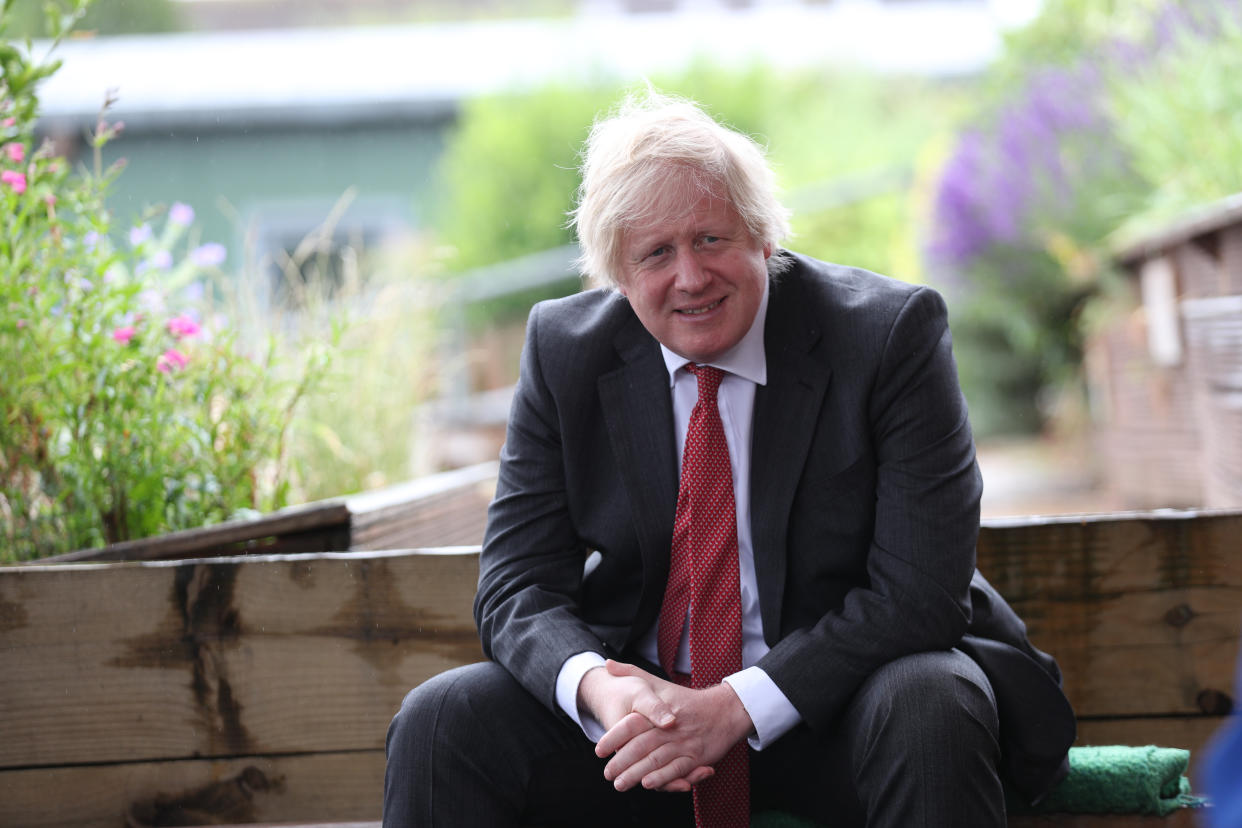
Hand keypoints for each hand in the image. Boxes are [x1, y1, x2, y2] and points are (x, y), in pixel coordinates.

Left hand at [593, 660, 752, 792]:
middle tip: (607, 774)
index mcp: (658, 709)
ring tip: (620, 783)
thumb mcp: (658, 683)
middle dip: (622, 762)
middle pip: (641, 746)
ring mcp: (684, 742)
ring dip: (636, 774)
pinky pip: (678, 769)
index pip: (632, 725)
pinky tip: (648, 784)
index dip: (614, 738)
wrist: (724, 709)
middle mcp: (670, 727)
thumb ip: (632, 673)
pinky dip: (663, 778)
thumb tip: (607, 663)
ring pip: (656, 760)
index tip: (598, 750)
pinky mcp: (697, 756)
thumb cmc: (686, 699)